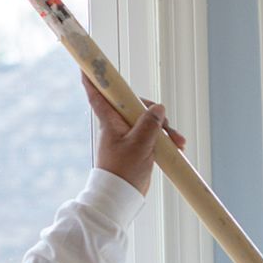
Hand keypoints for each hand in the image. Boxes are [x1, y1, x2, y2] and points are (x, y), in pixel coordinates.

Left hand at [80, 72, 183, 195]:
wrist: (122, 196)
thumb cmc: (123, 170)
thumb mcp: (139, 145)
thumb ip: (149, 124)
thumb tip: (158, 107)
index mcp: (110, 122)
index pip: (98, 96)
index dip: (92, 80)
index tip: (85, 66)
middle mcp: (117, 125)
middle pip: (134, 106)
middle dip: (154, 113)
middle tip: (168, 127)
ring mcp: (128, 135)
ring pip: (147, 121)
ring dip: (164, 129)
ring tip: (178, 143)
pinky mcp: (137, 146)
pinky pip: (152, 135)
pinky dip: (164, 139)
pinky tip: (176, 146)